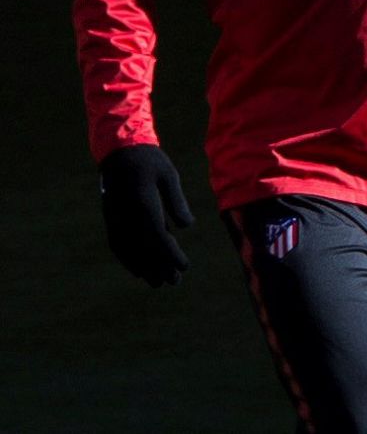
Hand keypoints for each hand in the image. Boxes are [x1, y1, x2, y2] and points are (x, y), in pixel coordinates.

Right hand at [100, 144, 194, 285]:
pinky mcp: (111, 219)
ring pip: (129, 251)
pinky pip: (117, 245)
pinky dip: (127, 259)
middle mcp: (127, 215)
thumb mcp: (168, 176)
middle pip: (144, 249)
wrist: (119, 152)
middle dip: (160, 267)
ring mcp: (116, 219)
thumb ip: (177, 201)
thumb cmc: (149, 161)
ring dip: (144, 268)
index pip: (159, 236)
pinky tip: (137, 270)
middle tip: (174, 282)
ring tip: (157, 282)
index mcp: (144, 204)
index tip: (184, 267)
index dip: (171, 254)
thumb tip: (186, 226)